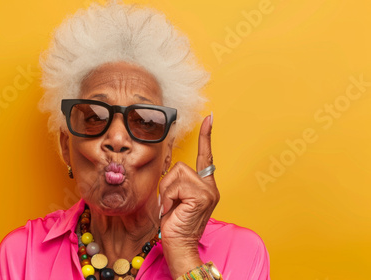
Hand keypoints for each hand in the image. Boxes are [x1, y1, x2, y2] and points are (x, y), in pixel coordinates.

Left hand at [159, 114, 219, 278]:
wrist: (179, 246)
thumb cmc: (174, 224)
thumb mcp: (174, 199)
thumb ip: (176, 183)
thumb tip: (169, 172)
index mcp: (205, 186)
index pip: (206, 156)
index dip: (206, 136)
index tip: (209, 117)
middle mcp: (210, 186)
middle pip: (180, 167)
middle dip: (168, 185)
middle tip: (172, 205)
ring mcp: (208, 191)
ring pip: (176, 174)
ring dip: (168, 193)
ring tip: (173, 208)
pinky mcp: (202, 195)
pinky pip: (175, 185)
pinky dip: (169, 198)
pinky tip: (175, 210)